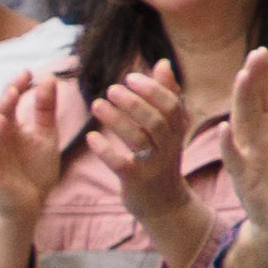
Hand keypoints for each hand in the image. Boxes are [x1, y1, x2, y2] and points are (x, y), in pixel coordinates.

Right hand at [0, 69, 80, 267]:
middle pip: (0, 109)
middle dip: (10, 92)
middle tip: (23, 77)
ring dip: (1, 109)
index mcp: (7, 128)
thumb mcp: (45, 135)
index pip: (10, 102)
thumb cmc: (34, 171)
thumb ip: (45, 109)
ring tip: (13, 92)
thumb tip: (49, 79)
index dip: (19, 86)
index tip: (32, 72)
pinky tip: (2, 120)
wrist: (30, 205)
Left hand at [91, 63, 216, 267]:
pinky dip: (105, 150)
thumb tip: (163, 64)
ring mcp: (153, 165)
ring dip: (116, 120)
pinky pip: (120, 164)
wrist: (163, 203)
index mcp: (178, 130)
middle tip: (110, 89)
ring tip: (96, 104)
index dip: (152, 89)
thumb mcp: (169, 129)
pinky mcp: (135, 181)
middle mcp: (169, 146)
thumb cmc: (161, 158)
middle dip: (133, 102)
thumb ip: (167, 96)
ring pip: (138, 139)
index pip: (171, 104)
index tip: (130, 77)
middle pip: (155, 120)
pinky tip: (90, 137)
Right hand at [228, 54, 267, 267]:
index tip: (262, 51)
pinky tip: (223, 129)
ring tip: (242, 77)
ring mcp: (249, 156)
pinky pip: (234, 159)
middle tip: (255, 55)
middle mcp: (258, 138)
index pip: (266, 95)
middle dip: (253, 80)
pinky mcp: (245, 179)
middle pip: (253, 103)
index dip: (264, 75)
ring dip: (240, 101)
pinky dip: (228, 145)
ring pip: (242, 124)